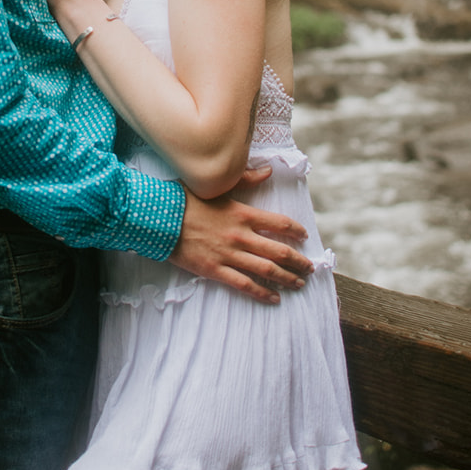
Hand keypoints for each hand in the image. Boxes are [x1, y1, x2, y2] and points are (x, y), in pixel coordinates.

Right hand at [170, 170, 312, 303]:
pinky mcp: (216, 270)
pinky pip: (245, 285)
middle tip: (309, 268)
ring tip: (299, 284)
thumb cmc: (187, 200)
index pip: (280, 223)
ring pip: (267, 270)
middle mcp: (241, 236)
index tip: (305, 237)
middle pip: (279, 251)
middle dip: (298, 261)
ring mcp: (229, 254)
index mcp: (243, 214)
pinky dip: (262, 293)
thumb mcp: (218, 186)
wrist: (161, 218)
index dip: (296, 231)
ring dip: (287, 278)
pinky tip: (274, 298)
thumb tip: (268, 171)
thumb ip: (246, 179)